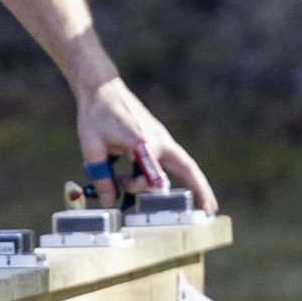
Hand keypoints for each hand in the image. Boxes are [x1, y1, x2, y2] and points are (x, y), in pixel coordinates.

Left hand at [75, 76, 216, 216]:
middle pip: (187, 169)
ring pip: (184, 165)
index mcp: (142, 142)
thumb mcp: (91, 147)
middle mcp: (158, 141)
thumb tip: (109, 202)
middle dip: (200, 191)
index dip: (148, 189)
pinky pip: (172, 161)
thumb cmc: (95, 114)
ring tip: (204, 206)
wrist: (101, 87)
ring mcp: (161, 139)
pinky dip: (177, 176)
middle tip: (210, 212)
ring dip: (194, 184)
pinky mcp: (157, 138)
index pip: (153, 174)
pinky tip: (178, 189)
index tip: (138, 195)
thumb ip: (101, 176)